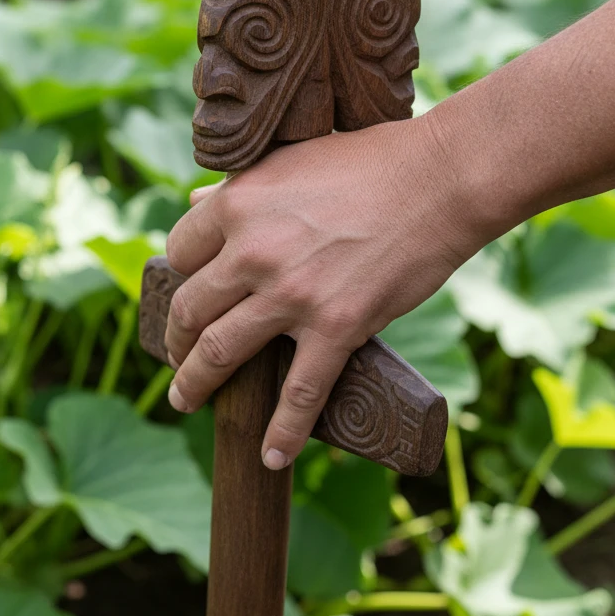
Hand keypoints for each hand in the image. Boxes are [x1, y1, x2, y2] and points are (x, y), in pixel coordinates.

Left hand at [162, 114, 480, 469]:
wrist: (439, 180)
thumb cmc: (370, 160)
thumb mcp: (290, 159)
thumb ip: (240, 187)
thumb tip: (195, 201)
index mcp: (238, 204)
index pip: (179, 251)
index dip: (177, 276)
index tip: (182, 293)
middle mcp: (252, 251)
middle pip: (189, 309)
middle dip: (175, 341)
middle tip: (175, 358)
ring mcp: (292, 294)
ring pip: (221, 353)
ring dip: (195, 385)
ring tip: (185, 400)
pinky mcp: (336, 328)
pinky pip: (298, 394)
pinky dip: (282, 433)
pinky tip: (271, 456)